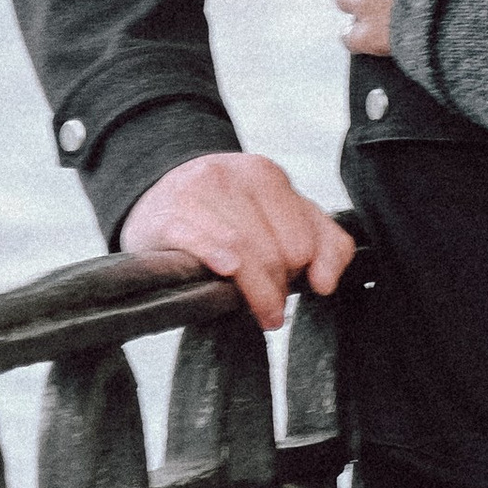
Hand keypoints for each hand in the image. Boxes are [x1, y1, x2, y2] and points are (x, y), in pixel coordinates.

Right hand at [118, 152, 354, 332]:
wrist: (160, 195)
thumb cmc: (226, 214)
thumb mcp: (278, 217)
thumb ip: (322, 243)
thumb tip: (326, 283)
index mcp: (265, 175)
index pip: (303, 237)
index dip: (303, 271)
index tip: (292, 289)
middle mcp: (233, 175)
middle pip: (273, 249)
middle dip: (278, 287)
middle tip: (272, 309)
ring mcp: (198, 192)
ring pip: (241, 248)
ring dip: (255, 290)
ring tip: (261, 313)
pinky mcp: (167, 216)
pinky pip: (197, 238)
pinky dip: (216, 255)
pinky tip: (226, 272)